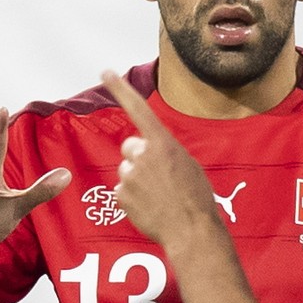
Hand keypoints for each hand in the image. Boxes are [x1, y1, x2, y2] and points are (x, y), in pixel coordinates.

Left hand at [100, 70, 219, 250]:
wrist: (191, 231)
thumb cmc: (196, 199)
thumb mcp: (188, 165)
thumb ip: (164, 152)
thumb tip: (147, 152)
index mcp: (162, 143)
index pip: (137, 109)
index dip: (120, 89)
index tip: (105, 72)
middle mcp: (142, 155)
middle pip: (130, 147)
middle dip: (138, 157)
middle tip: (157, 177)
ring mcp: (129, 176)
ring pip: (127, 171)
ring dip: (138, 181)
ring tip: (159, 197)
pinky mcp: (121, 196)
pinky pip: (122, 192)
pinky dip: (134, 199)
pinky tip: (151, 208)